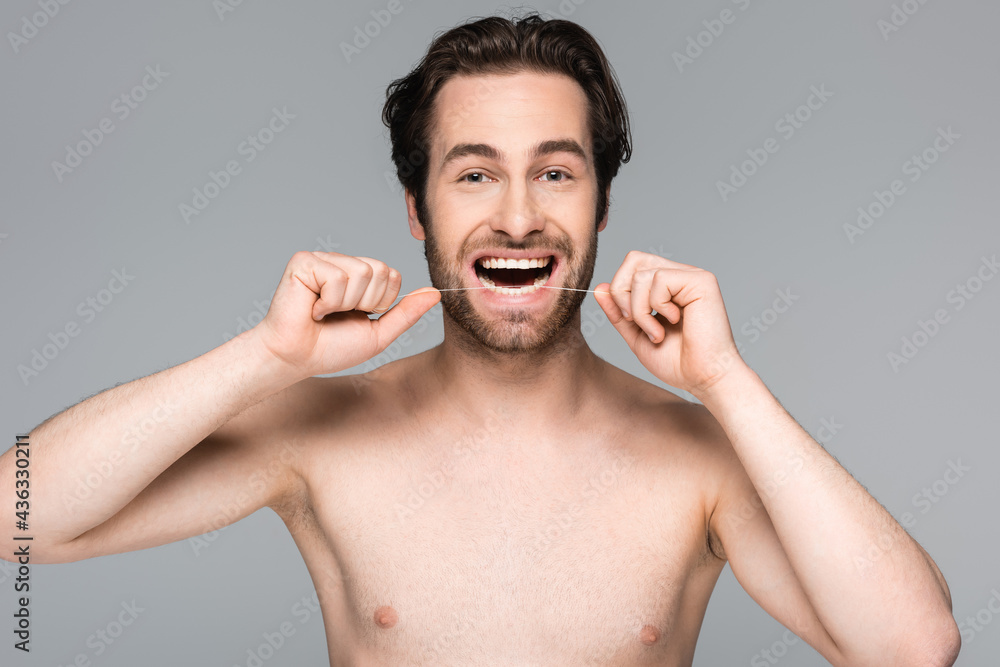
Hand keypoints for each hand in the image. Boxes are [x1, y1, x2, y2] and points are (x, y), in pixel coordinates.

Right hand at [252, 251, 439, 378]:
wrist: (296, 359)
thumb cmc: (331, 348)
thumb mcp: (379, 333)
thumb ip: (406, 313)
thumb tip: (435, 293)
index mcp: (359, 276)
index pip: (392, 275)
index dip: (380, 302)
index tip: (356, 316)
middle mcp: (342, 263)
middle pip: (379, 271)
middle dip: (364, 302)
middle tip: (338, 315)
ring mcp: (323, 260)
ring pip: (360, 273)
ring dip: (344, 304)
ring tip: (323, 312)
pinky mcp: (304, 262)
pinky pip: (336, 277)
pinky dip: (328, 302)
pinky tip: (312, 308)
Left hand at [594, 251, 747, 397]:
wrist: (703, 379)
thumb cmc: (677, 362)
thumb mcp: (636, 335)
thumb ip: (619, 312)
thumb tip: (600, 287)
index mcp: (667, 285)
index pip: (632, 266)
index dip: (619, 290)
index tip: (629, 319)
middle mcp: (680, 275)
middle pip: (633, 260)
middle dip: (622, 293)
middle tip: (635, 322)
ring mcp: (692, 276)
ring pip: (642, 274)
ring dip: (640, 310)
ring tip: (657, 332)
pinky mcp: (701, 281)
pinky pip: (659, 279)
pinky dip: (656, 306)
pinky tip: (673, 323)